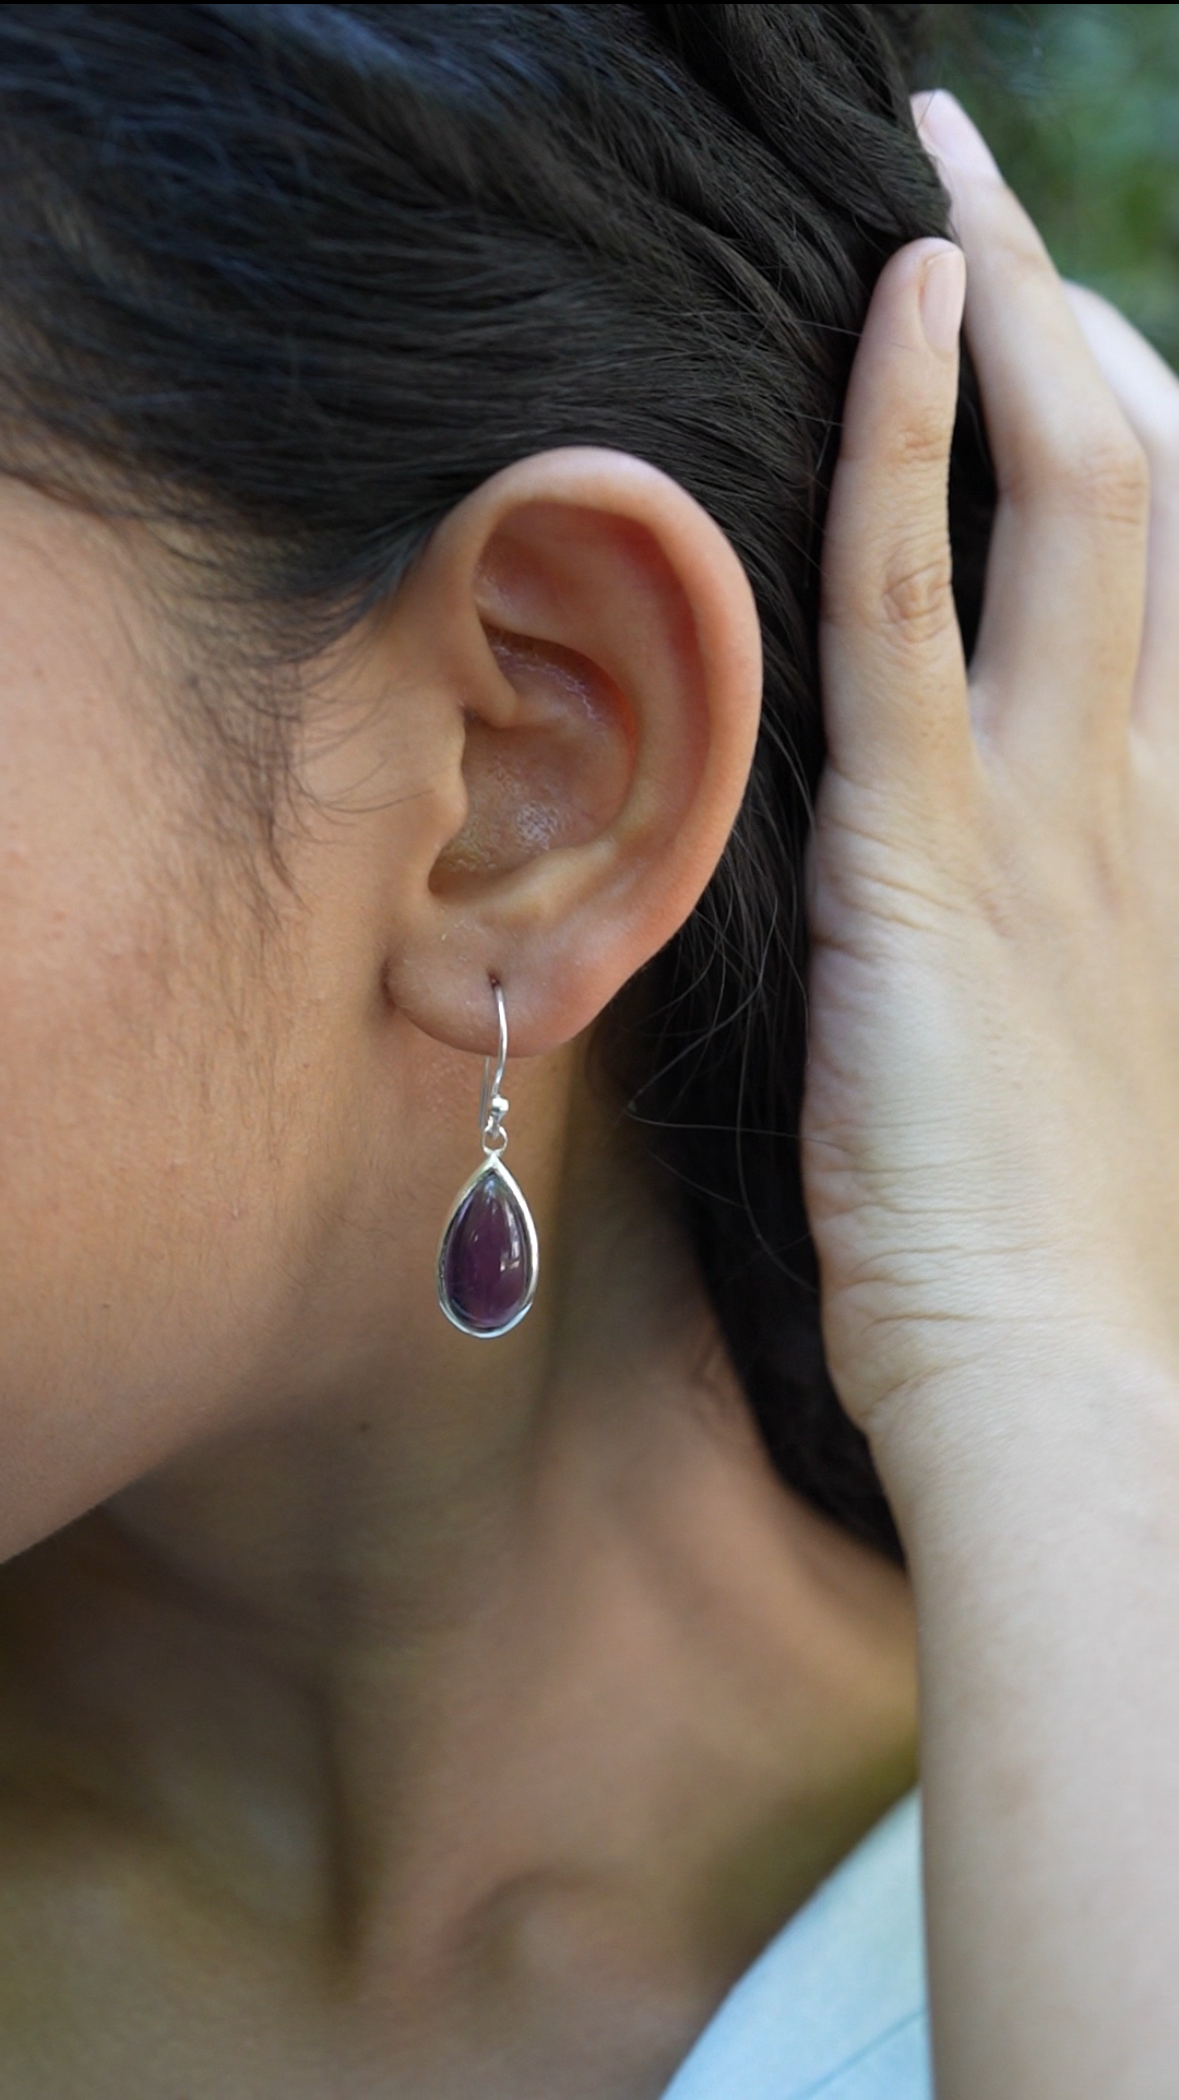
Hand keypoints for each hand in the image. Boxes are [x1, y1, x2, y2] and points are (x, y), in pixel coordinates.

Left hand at [805, 89, 1178, 1456]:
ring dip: (1013, 317)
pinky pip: (914, 597)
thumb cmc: (1060, 1254)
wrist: (1058, 1384)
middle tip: (988, 195)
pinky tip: (896, 309)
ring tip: (946, 183)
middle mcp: (1157, 781)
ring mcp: (1062, 803)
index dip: (1134, 429)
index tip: (1070, 346)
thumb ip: (1080, 926)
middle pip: (1154, 488)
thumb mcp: (1097, 1051)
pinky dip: (904, 439)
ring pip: (1070, 497)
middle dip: (1081, 320)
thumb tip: (1015, 874)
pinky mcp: (936, 850)